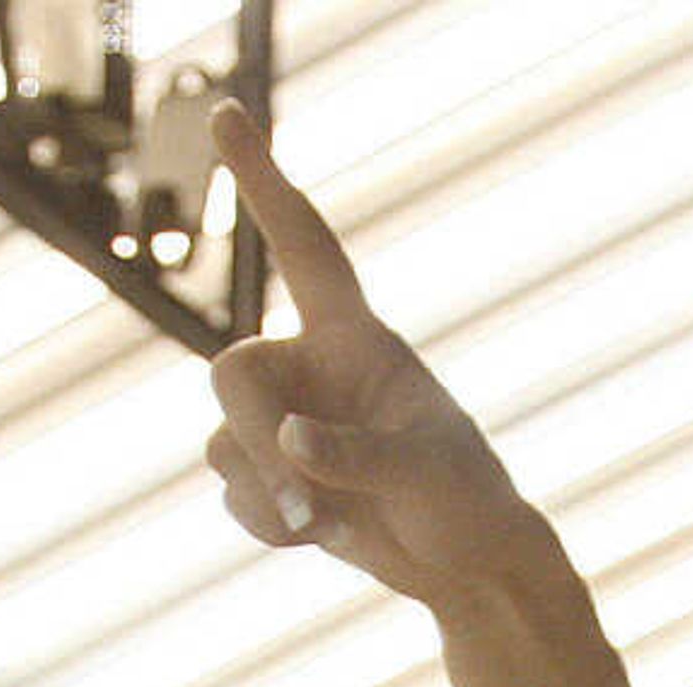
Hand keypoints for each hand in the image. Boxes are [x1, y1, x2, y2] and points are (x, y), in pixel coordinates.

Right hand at [200, 102, 556, 605]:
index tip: (224, 113)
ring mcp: (288, 422)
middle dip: (254, 442)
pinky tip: (317, 535)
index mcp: (355, 336)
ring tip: (326, 523)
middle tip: (300, 501)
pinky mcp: (276, 476)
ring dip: (264, 495)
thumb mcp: (425, 474)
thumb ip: (355, 453)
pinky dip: (266, 523)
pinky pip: (233, 493)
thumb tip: (290, 440)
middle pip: (233, 376)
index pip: (302, 242)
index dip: (262, 180)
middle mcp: (311, 368)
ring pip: (223, 444)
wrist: (468, 567)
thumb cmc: (466, 503)